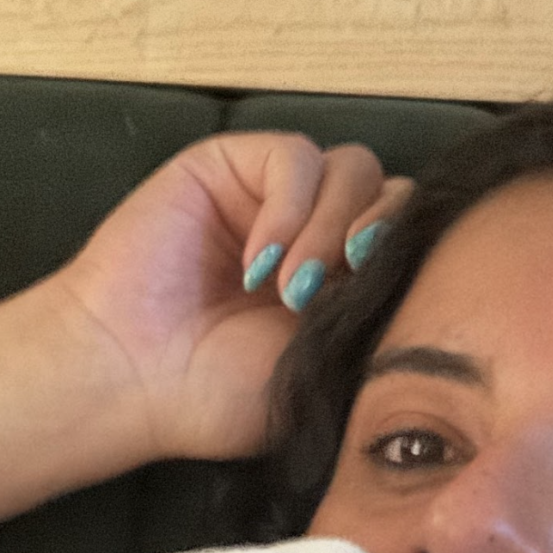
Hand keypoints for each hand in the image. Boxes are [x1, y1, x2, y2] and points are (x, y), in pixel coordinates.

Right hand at [45, 132, 412, 461]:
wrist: (132, 379)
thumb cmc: (214, 395)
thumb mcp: (320, 366)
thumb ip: (372, 320)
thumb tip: (420, 279)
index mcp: (341, 283)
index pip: (408, 239)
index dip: (408, 260)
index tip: (384, 307)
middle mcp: (313, 234)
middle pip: (391, 195)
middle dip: (378, 240)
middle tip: (339, 291)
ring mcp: (272, 198)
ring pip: (353, 170)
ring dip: (331, 230)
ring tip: (289, 289)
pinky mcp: (229, 167)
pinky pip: (295, 157)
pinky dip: (290, 208)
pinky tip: (259, 262)